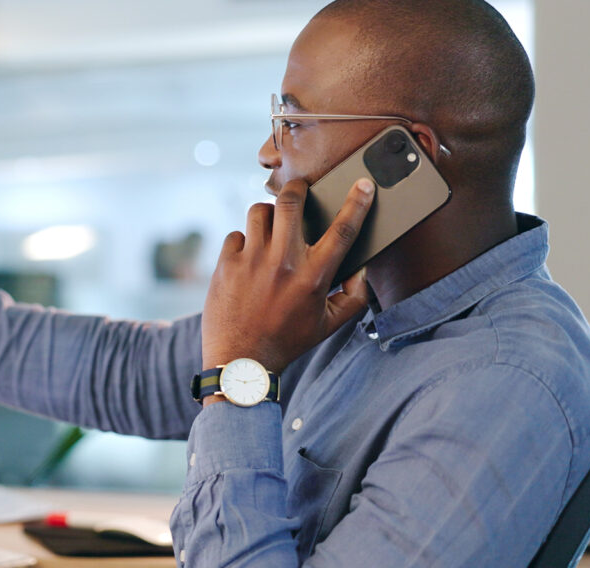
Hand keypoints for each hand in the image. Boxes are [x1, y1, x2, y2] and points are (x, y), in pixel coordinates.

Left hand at [201, 178, 374, 376]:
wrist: (240, 361)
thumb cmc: (287, 342)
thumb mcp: (329, 324)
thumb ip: (354, 297)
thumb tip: (362, 269)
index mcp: (314, 276)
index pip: (342, 230)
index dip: (357, 202)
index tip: (363, 184)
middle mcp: (283, 263)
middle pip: (291, 201)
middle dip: (298, 188)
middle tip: (300, 190)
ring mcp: (251, 260)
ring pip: (260, 212)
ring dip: (269, 215)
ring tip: (272, 228)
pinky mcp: (226, 264)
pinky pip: (236, 234)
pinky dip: (244, 242)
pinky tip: (248, 258)